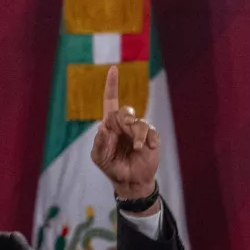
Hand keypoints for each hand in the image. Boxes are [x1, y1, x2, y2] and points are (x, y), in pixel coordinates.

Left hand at [91, 65, 159, 203]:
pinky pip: (151, 132)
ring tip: (137, 148)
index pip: (110, 101)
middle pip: (126, 111)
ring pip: (139, 122)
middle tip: (126, 132)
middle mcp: (124, 124)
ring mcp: (138, 130)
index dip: (111, 86)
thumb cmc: (111, 166)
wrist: (129, 180)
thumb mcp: (99, 157)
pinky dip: (148, 140)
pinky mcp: (151, 137)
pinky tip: (146, 149)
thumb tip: (101, 128)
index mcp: (110, 125)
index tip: (113, 69)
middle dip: (125, 121)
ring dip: (138, 135)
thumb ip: (99, 144)